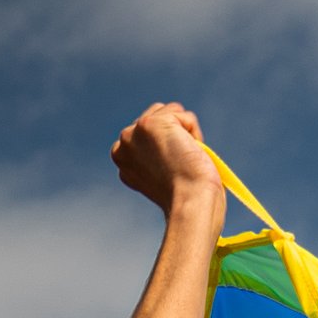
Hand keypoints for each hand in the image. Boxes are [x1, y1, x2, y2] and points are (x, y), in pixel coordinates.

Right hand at [110, 103, 223, 217]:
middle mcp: (123, 144)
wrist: (191, 204)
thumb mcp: (164, 176)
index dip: (168, 146)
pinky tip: (190, 154)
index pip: (149, 132)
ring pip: (171, 112)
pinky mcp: (150, 124)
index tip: (173, 171)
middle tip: (180, 166)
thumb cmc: (189, 200)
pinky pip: (185, 117)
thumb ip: (159, 155)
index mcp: (123, 159)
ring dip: (186, 134)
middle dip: (176, 136)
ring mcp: (135, 132)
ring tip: (185, 160)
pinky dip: (195, 135)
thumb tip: (177, 139)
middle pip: (158, 116)